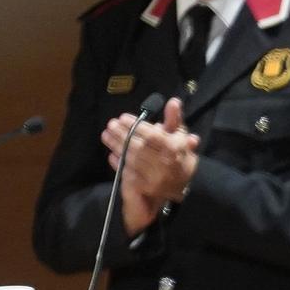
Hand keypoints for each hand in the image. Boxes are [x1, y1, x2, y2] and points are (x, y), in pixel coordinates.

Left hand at [103, 97, 197, 234]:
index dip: (135, 126)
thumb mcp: (180, 137)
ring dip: (116, 146)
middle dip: (121, 134)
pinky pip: (127, 172)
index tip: (123, 117)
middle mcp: (164, 163)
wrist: (182, 186)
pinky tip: (112, 154)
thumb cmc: (179, 156)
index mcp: (174, 149)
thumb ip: (175, 120)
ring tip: (106, 135)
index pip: (151, 135)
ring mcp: (153, 177)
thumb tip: (173, 101)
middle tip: (111, 124)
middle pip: (137, 146)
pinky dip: (118, 162)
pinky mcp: (144, 187)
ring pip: (130, 158)